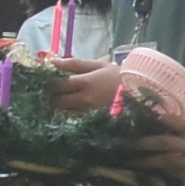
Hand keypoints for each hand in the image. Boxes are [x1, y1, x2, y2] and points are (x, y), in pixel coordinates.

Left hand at [53, 47, 184, 117]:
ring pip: (60, 113)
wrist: (144, 96)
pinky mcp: (91, 123)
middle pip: (54, 101)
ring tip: (52, 102)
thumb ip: (75, 64)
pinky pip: (71, 121)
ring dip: (54, 108)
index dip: (44, 84)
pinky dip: (64, 116)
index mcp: (85, 83)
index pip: (55, 85)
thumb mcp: (100, 65)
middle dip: (46, 97)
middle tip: (42, 93)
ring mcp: (87, 114)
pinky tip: (65, 112)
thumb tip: (52, 61)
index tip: (40, 82)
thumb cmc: (121, 77)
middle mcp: (84, 100)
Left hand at [134, 110, 184, 185]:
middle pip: (163, 144)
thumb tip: (183, 115)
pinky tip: (151, 170)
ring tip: (130, 160)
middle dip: (142, 144)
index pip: (174, 121)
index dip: (156, 119)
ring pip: (164, 162)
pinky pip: (175, 173)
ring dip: (146, 161)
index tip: (139, 118)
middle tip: (125, 144)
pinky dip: (162, 171)